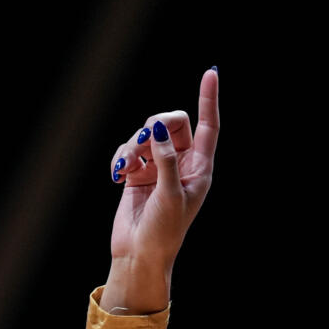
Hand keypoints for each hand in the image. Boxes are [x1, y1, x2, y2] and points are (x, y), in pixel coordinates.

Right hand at [102, 67, 220, 313]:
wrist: (140, 256)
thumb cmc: (164, 232)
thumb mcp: (170, 194)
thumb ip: (166, 158)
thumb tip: (157, 127)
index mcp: (199, 169)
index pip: (208, 126)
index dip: (208, 99)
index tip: (211, 72)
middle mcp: (181, 164)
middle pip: (171, 122)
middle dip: (154, 125)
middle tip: (143, 140)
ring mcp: (158, 167)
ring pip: (146, 135)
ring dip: (133, 145)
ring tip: (127, 167)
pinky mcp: (137, 174)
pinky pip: (127, 150)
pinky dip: (120, 158)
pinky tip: (117, 175)